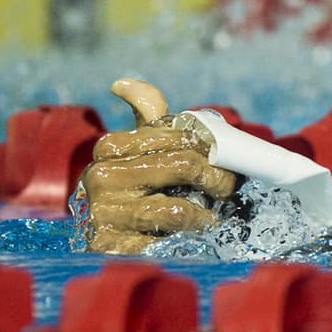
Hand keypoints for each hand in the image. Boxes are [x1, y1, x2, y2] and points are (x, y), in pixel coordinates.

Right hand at [82, 78, 238, 252]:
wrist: (109, 241)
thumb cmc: (134, 189)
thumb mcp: (139, 152)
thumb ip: (146, 119)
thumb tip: (122, 83)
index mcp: (110, 148)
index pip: (177, 138)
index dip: (209, 147)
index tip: (224, 158)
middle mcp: (101, 178)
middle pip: (184, 166)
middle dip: (218, 178)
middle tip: (230, 188)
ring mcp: (104, 215)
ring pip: (179, 209)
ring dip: (207, 213)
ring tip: (212, 215)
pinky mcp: (115, 248)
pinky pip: (169, 240)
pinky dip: (191, 237)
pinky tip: (194, 235)